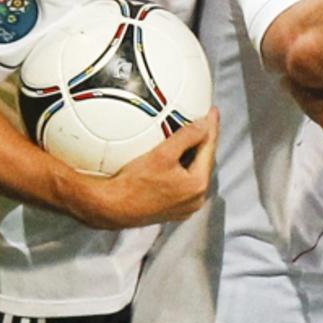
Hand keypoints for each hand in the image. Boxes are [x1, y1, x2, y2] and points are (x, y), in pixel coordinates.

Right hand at [60, 109, 218, 228]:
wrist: (110, 208)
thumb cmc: (133, 183)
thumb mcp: (162, 154)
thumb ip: (187, 136)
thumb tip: (205, 124)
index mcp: (198, 185)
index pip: (209, 149)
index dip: (212, 128)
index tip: (212, 112)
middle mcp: (196, 199)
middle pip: (204, 162)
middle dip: (204, 141)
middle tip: (204, 122)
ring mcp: (185, 207)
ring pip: (194, 173)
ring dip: (193, 155)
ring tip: (192, 137)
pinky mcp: (172, 210)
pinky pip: (183, 183)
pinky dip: (182, 169)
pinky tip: (175, 158)